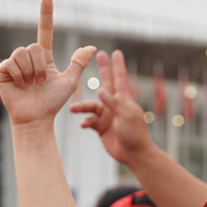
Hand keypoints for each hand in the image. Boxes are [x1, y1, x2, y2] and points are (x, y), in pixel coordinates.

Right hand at [0, 0, 95, 127]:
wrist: (36, 118)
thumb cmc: (52, 102)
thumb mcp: (69, 81)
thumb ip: (78, 63)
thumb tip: (92, 47)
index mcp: (44, 58)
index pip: (45, 31)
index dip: (47, 14)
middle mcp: (28, 58)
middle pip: (35, 46)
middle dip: (41, 67)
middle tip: (40, 83)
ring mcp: (14, 63)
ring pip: (24, 53)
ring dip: (31, 72)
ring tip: (31, 85)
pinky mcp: (3, 70)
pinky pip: (12, 63)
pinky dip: (20, 76)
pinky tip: (20, 86)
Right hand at [69, 49, 154, 165]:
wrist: (133, 154)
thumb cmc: (134, 133)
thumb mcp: (126, 115)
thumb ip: (114, 102)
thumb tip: (100, 89)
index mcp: (124, 100)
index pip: (120, 78)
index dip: (118, 65)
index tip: (116, 52)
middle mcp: (115, 105)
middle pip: (107, 83)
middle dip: (104, 69)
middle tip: (99, 54)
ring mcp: (107, 116)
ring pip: (91, 106)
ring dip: (82, 107)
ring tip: (73, 109)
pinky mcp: (101, 127)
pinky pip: (89, 121)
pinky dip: (85, 122)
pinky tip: (83, 125)